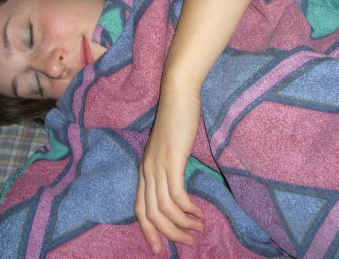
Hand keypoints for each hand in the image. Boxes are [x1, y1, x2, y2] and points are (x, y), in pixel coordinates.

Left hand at [135, 90, 203, 253]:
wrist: (178, 95)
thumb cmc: (177, 119)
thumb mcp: (170, 149)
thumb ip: (171, 168)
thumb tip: (180, 190)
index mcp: (145, 170)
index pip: (139, 209)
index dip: (149, 231)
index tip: (160, 248)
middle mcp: (147, 171)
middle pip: (150, 215)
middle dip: (169, 234)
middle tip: (188, 242)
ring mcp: (157, 166)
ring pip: (164, 209)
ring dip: (182, 224)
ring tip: (199, 229)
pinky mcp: (171, 161)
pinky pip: (176, 196)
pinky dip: (188, 209)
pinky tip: (199, 212)